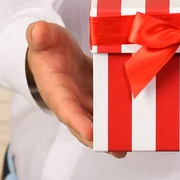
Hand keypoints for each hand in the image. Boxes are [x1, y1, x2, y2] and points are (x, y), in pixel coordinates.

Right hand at [26, 21, 126, 158]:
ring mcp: (89, 100)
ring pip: (103, 119)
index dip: (78, 122)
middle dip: (102, 138)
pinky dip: (125, 109)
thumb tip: (36, 30)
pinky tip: (144, 114)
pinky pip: (113, 103)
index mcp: (56, 91)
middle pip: (87, 125)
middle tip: (121, 148)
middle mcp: (73, 101)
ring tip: (136, 139)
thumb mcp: (42, 38)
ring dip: (116, 129)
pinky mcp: (101, 93)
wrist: (52, 51)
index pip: (66, 109)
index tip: (91, 133)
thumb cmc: (46, 47)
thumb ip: (39, 35)